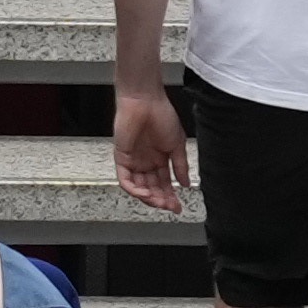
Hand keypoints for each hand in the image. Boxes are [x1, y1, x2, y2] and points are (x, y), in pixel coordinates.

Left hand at [112, 80, 188, 211]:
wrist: (146, 100)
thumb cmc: (161, 114)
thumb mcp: (177, 144)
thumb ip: (180, 166)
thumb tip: (186, 183)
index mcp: (159, 158)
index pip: (164, 184)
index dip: (170, 196)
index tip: (177, 207)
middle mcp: (145, 161)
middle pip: (151, 188)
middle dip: (161, 200)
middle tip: (169, 207)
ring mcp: (133, 161)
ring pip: (138, 187)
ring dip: (148, 197)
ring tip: (158, 201)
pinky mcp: (122, 157)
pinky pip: (125, 179)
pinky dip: (134, 189)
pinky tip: (145, 193)